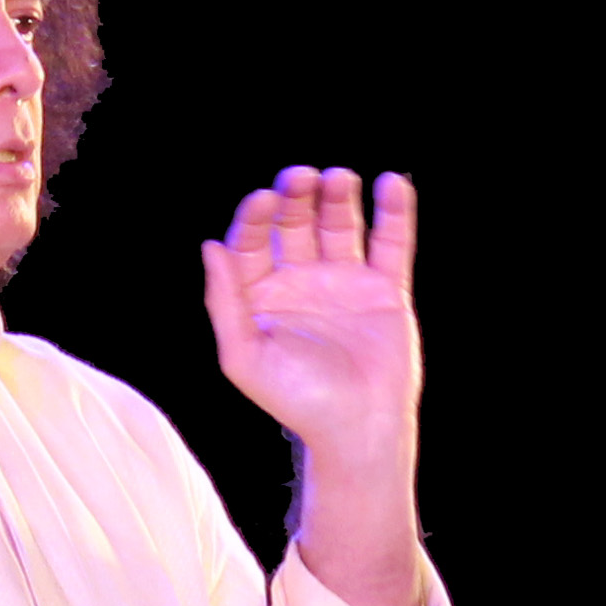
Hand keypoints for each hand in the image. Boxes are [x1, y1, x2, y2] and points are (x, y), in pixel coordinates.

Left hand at [201, 167, 419, 464]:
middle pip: (296, 224)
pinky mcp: (386, 291)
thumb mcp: (244, 356)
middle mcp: (303, 284)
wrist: (357, 428)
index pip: (253, 242)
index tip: (264, 199)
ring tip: (340, 179)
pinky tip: (391, 184)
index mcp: (263, 297)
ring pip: (340, 225)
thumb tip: (211, 246)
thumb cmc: (296, 401)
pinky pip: (391, 243)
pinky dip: (394, 213)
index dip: (256, 217)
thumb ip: (225, 302)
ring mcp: (345, 284)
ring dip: (338, 197)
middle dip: (297, 196)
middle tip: (303, 177)